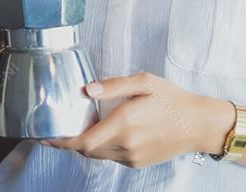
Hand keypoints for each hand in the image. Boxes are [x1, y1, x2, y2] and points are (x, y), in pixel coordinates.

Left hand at [41, 71, 233, 168]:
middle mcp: (126, 145)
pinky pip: (111, 157)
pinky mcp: (138, 162)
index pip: (83, 142)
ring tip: (75, 129)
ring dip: (84, 145)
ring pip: (98, 155)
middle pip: (86, 150)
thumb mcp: (144, 82)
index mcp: (124, 124)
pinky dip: (100, 147)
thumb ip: (113, 85)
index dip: (61, 142)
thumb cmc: (172, 99)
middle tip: (56, 129)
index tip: (46, 136)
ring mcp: (132, 157)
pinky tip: (100, 133)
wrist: (199, 124)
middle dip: (69, 142)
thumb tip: (87, 90)